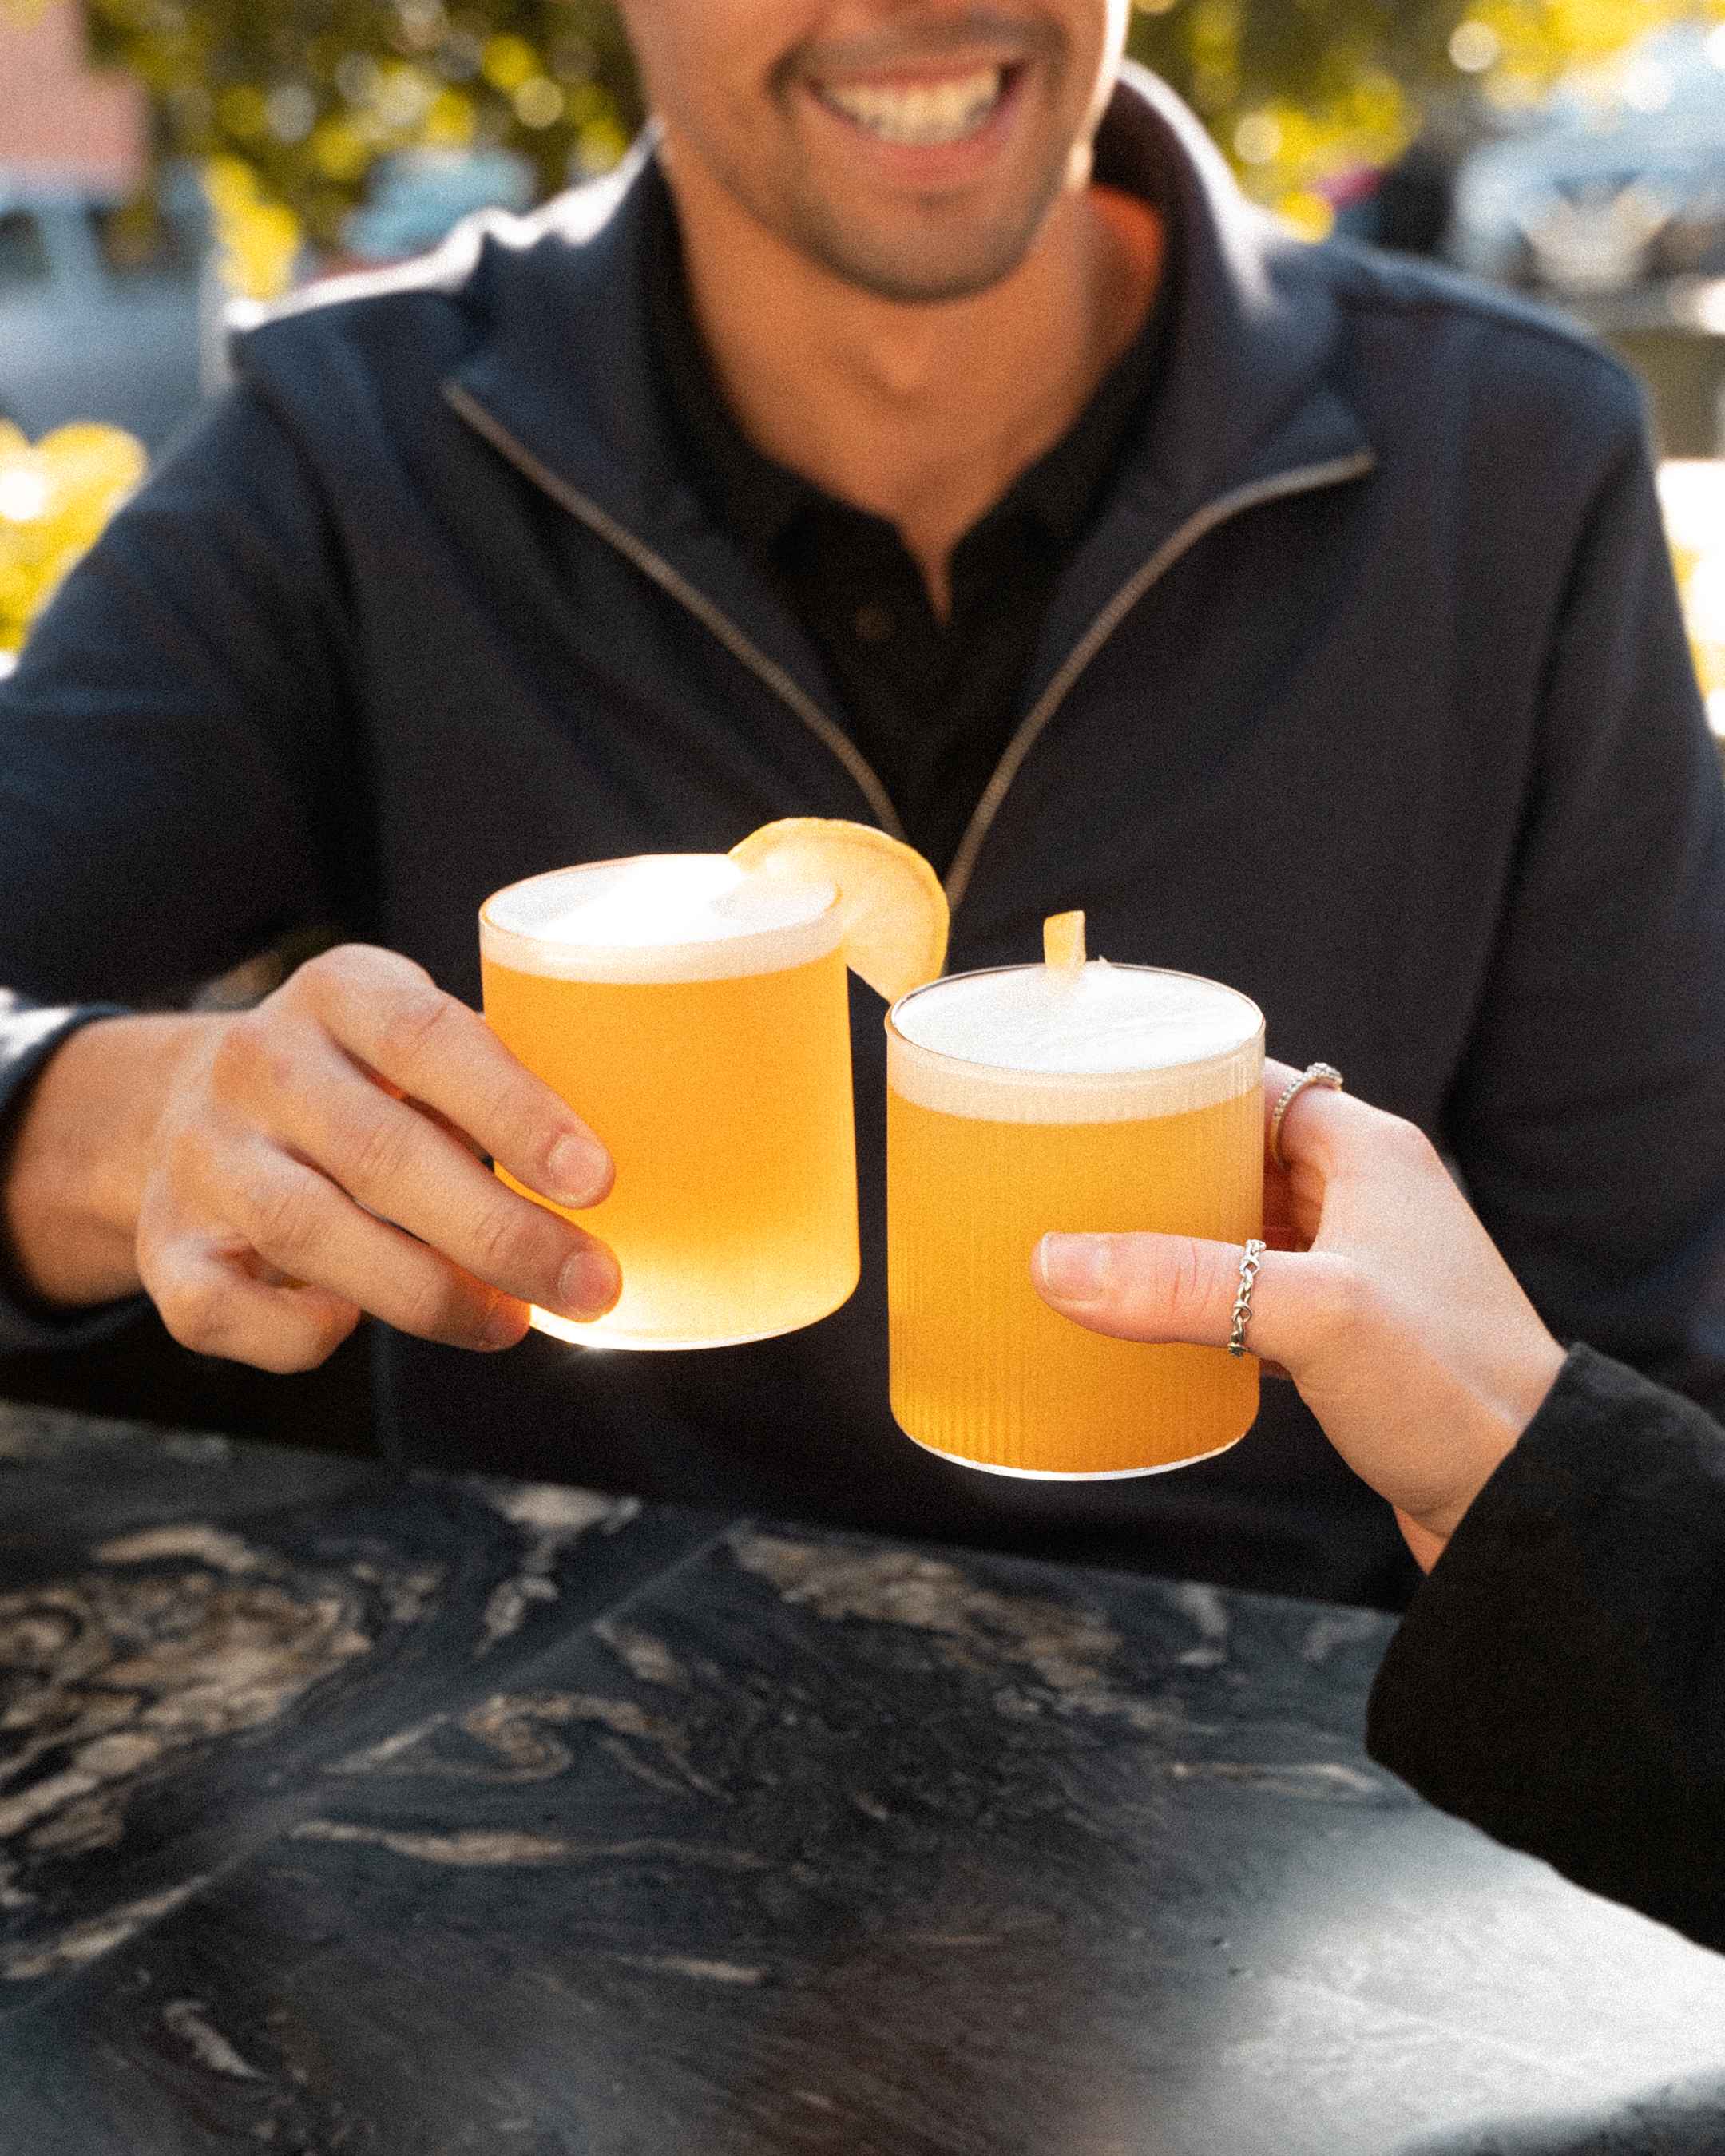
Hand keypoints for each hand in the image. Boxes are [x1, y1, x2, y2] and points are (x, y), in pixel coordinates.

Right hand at [131, 944, 618, 1369]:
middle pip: (382, 1156)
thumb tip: (618, 1176)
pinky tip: (359, 1321)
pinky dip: (306, 1334)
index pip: (427, 1038)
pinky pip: (231, 1313)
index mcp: (337, 991)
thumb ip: (493, 1084)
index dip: (516, 1112)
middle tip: (593, 1284)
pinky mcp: (165, 1246)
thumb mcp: (416, 1042)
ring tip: (516, 1320)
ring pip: (314, 1237)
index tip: (598, 1179)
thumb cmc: (360, 1081)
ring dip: (432, 1296)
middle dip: (502, 1234)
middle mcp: (258, 1063)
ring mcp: (203, 1156)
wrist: (180, 1103)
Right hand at [1032, 1059, 1564, 1568]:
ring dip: (1179, 1240)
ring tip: (1094, 1251)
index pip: (1254, 1086)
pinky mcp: (1349, 1337)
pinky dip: (1207, 1304)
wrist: (1532, 1498)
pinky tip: (1153, 1328)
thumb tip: (1057, 1262)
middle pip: (1239, 1156)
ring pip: (1245, 1230)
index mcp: (1369, 1152)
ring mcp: (1360, 1268)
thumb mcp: (1314, 1318)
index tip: (1095, 1104)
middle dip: (1160, 1170)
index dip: (1176, 1089)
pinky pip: (1258, 1297)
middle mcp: (1367, 1197)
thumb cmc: (1454, 1388)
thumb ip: (1183, 1285)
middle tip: (1072, 1185)